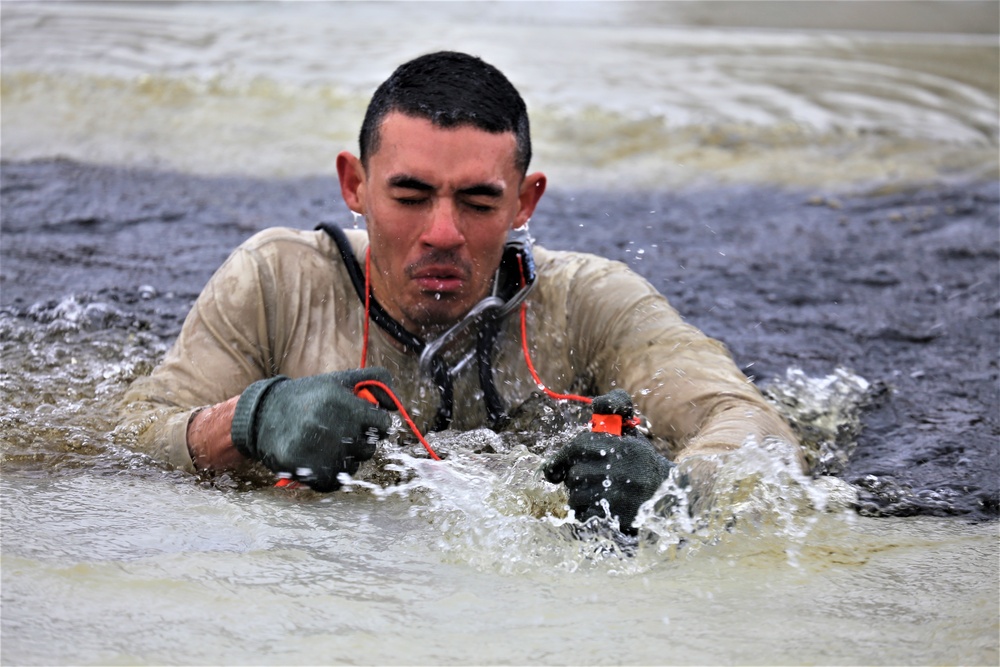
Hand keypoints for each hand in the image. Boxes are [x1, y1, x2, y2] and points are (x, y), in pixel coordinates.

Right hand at [231, 368, 396, 490]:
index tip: (364, 421)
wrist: (263, 415)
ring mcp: (318, 450)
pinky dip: (330, 475)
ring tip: (324, 443)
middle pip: (370, 449)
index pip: (383, 424)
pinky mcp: (306, 470)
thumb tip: (398, 405)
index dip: (376, 423)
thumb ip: (376, 381)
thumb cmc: (310, 397)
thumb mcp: (341, 380)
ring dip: (345, 459)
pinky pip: (335, 483)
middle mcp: (331, 427)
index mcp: (341, 402)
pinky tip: (318, 459)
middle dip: (360, 441)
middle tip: (339, 431)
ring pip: (353, 467)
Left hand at [543, 391, 673, 534]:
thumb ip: (616, 411)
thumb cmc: (643, 463)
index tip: (555, 468)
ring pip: (576, 496)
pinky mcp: (619, 519)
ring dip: (579, 497)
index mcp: (625, 447)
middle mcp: (624, 470)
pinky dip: (585, 513)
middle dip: (574, 478)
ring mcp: (622, 497)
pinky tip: (597, 510)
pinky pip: (584, 515)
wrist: (671, 499)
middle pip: (574, 474)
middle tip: (586, 479)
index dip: (562, 457)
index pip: (578, 446)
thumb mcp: (633, 434)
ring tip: (596, 494)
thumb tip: (599, 404)